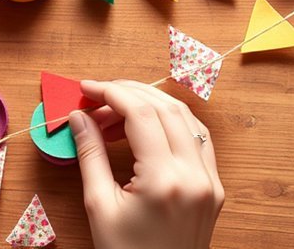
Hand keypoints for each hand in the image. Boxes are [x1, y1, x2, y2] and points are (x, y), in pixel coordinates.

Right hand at [69, 80, 223, 248]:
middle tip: (95, 98)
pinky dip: (172, 124)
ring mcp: (210, 181)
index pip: (141, 114)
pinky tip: (146, 128)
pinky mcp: (215, 188)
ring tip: (115, 114)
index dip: (111, 92)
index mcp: (164, 180)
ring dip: (151, 106)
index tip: (86, 88)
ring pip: (186, 118)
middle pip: (164, 109)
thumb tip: (79, 116)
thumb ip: (90, 154)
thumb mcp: (99, 206)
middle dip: (128, 94)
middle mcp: (194, 176)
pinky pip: (198, 139)